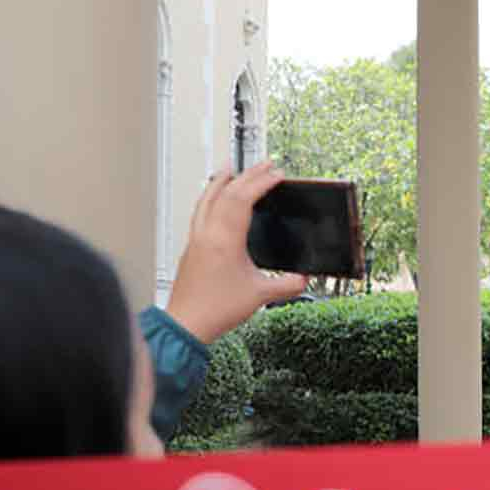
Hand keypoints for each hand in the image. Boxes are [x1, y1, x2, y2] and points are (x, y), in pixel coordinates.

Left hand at [165, 162, 307, 343]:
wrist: (186, 324)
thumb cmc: (214, 310)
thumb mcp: (259, 296)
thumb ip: (286, 285)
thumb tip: (303, 278)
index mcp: (225, 239)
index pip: (243, 198)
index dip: (261, 182)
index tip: (276, 174)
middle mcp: (207, 233)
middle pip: (225, 192)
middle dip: (247, 175)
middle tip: (264, 165)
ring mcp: (196, 238)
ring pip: (207, 198)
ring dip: (222, 180)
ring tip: (232, 169)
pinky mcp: (191, 248)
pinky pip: (200, 211)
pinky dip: (211, 197)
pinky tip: (215, 201)